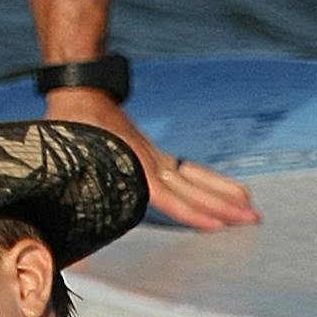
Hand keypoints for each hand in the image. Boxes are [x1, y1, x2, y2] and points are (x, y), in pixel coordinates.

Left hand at [40, 84, 258, 232]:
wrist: (81, 91)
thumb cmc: (68, 128)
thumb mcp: (63, 157)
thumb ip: (66, 188)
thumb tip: (63, 219)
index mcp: (132, 166)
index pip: (168, 196)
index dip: (192, 212)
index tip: (217, 225)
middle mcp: (150, 162)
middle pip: (193, 188)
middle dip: (223, 205)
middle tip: (252, 218)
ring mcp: (155, 157)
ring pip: (195, 177)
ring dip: (223, 192)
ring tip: (250, 205)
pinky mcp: (153, 153)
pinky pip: (187, 170)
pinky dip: (208, 181)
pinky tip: (222, 190)